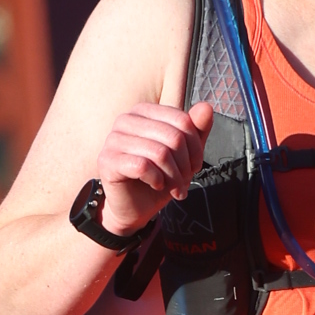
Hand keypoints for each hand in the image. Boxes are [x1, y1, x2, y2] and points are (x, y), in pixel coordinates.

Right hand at [80, 101, 213, 234]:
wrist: (136, 207)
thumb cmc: (159, 177)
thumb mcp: (184, 154)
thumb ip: (196, 130)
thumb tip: (206, 107)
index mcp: (144, 111)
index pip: (183, 121)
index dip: (196, 148)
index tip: (193, 166)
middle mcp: (126, 120)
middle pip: (173, 137)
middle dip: (185, 165)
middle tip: (183, 182)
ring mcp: (113, 139)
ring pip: (159, 153)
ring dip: (173, 177)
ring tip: (173, 188)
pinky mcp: (107, 160)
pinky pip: (143, 166)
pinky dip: (157, 180)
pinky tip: (156, 185)